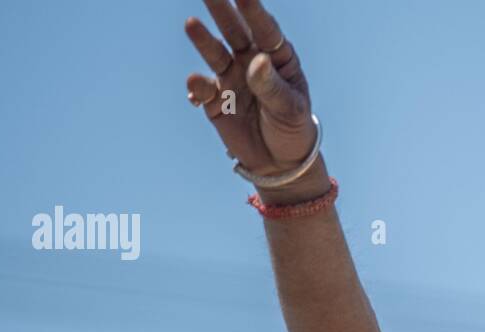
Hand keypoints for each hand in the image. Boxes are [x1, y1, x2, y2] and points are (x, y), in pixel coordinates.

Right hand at [184, 0, 322, 198]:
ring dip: (203, 40)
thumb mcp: (289, 109)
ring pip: (214, 53)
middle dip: (222, 9)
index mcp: (277, 58)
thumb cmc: (292, 129)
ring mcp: (231, 78)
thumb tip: (257, 61)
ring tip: (192, 23)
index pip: (265, 30)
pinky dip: (197, 87)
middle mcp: (251, 61)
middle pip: (234, 30)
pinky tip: (197, 86)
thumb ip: (272, 86)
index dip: (254, 12)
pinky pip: (202, 89)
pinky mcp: (214, 100)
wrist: (279, 163)